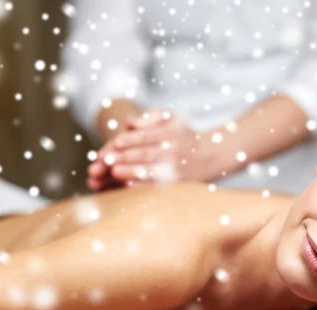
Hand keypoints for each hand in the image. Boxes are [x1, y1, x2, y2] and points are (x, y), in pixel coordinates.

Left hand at [88, 110, 218, 189]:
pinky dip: (142, 185)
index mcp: (170, 134)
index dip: (129, 140)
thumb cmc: (184, 136)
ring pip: (149, 170)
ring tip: (114, 171)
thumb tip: (130, 122)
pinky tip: (128, 184)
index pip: (146, 136)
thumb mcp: (172, 119)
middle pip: (144, 154)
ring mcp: (175, 168)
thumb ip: (151, 116)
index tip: (114, 143)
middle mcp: (173, 151)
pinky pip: (157, 185)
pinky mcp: (176, 183)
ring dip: (130, 171)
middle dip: (124, 157)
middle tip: (106, 160)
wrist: (209, 156)